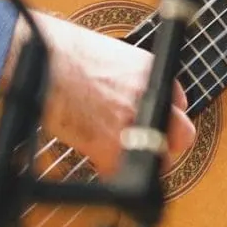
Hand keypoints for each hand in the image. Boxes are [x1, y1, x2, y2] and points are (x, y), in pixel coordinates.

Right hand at [13, 15, 194, 174]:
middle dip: (168, 141)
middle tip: (150, 145)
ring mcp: (134, 123)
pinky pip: (121, 171)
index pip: (178, 103)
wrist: (44, 62)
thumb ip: (136, 80)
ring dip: (142, 160)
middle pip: (182, 134)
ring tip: (118, 151)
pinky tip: (97, 158)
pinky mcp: (110, 146)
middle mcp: (151, 98)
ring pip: (159, 160)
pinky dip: (110, 170)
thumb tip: (134, 97)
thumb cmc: (68, 54)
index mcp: (155, 72)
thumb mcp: (117, 57)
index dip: (163, 114)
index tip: (151, 119)